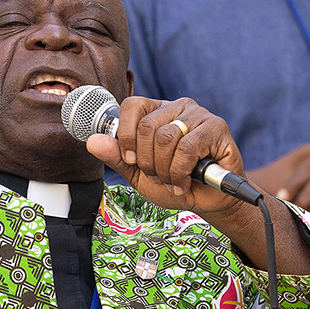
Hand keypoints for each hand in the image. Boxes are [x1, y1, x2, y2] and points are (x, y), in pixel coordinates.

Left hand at [85, 97, 248, 217]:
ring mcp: (198, 114)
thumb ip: (117, 157)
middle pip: (147, 126)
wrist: (206, 202)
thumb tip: (93, 142)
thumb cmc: (174, 183)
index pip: (132, 105)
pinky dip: (181, 172)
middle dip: (148, 161)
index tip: (132, 161)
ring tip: (173, 180)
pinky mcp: (216, 127)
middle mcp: (176, 107)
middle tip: (158, 176)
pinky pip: (187, 147)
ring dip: (165, 169)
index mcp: (156, 112)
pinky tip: (186, 182)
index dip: (126, 135)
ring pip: (166, 137)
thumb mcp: (138, 174)